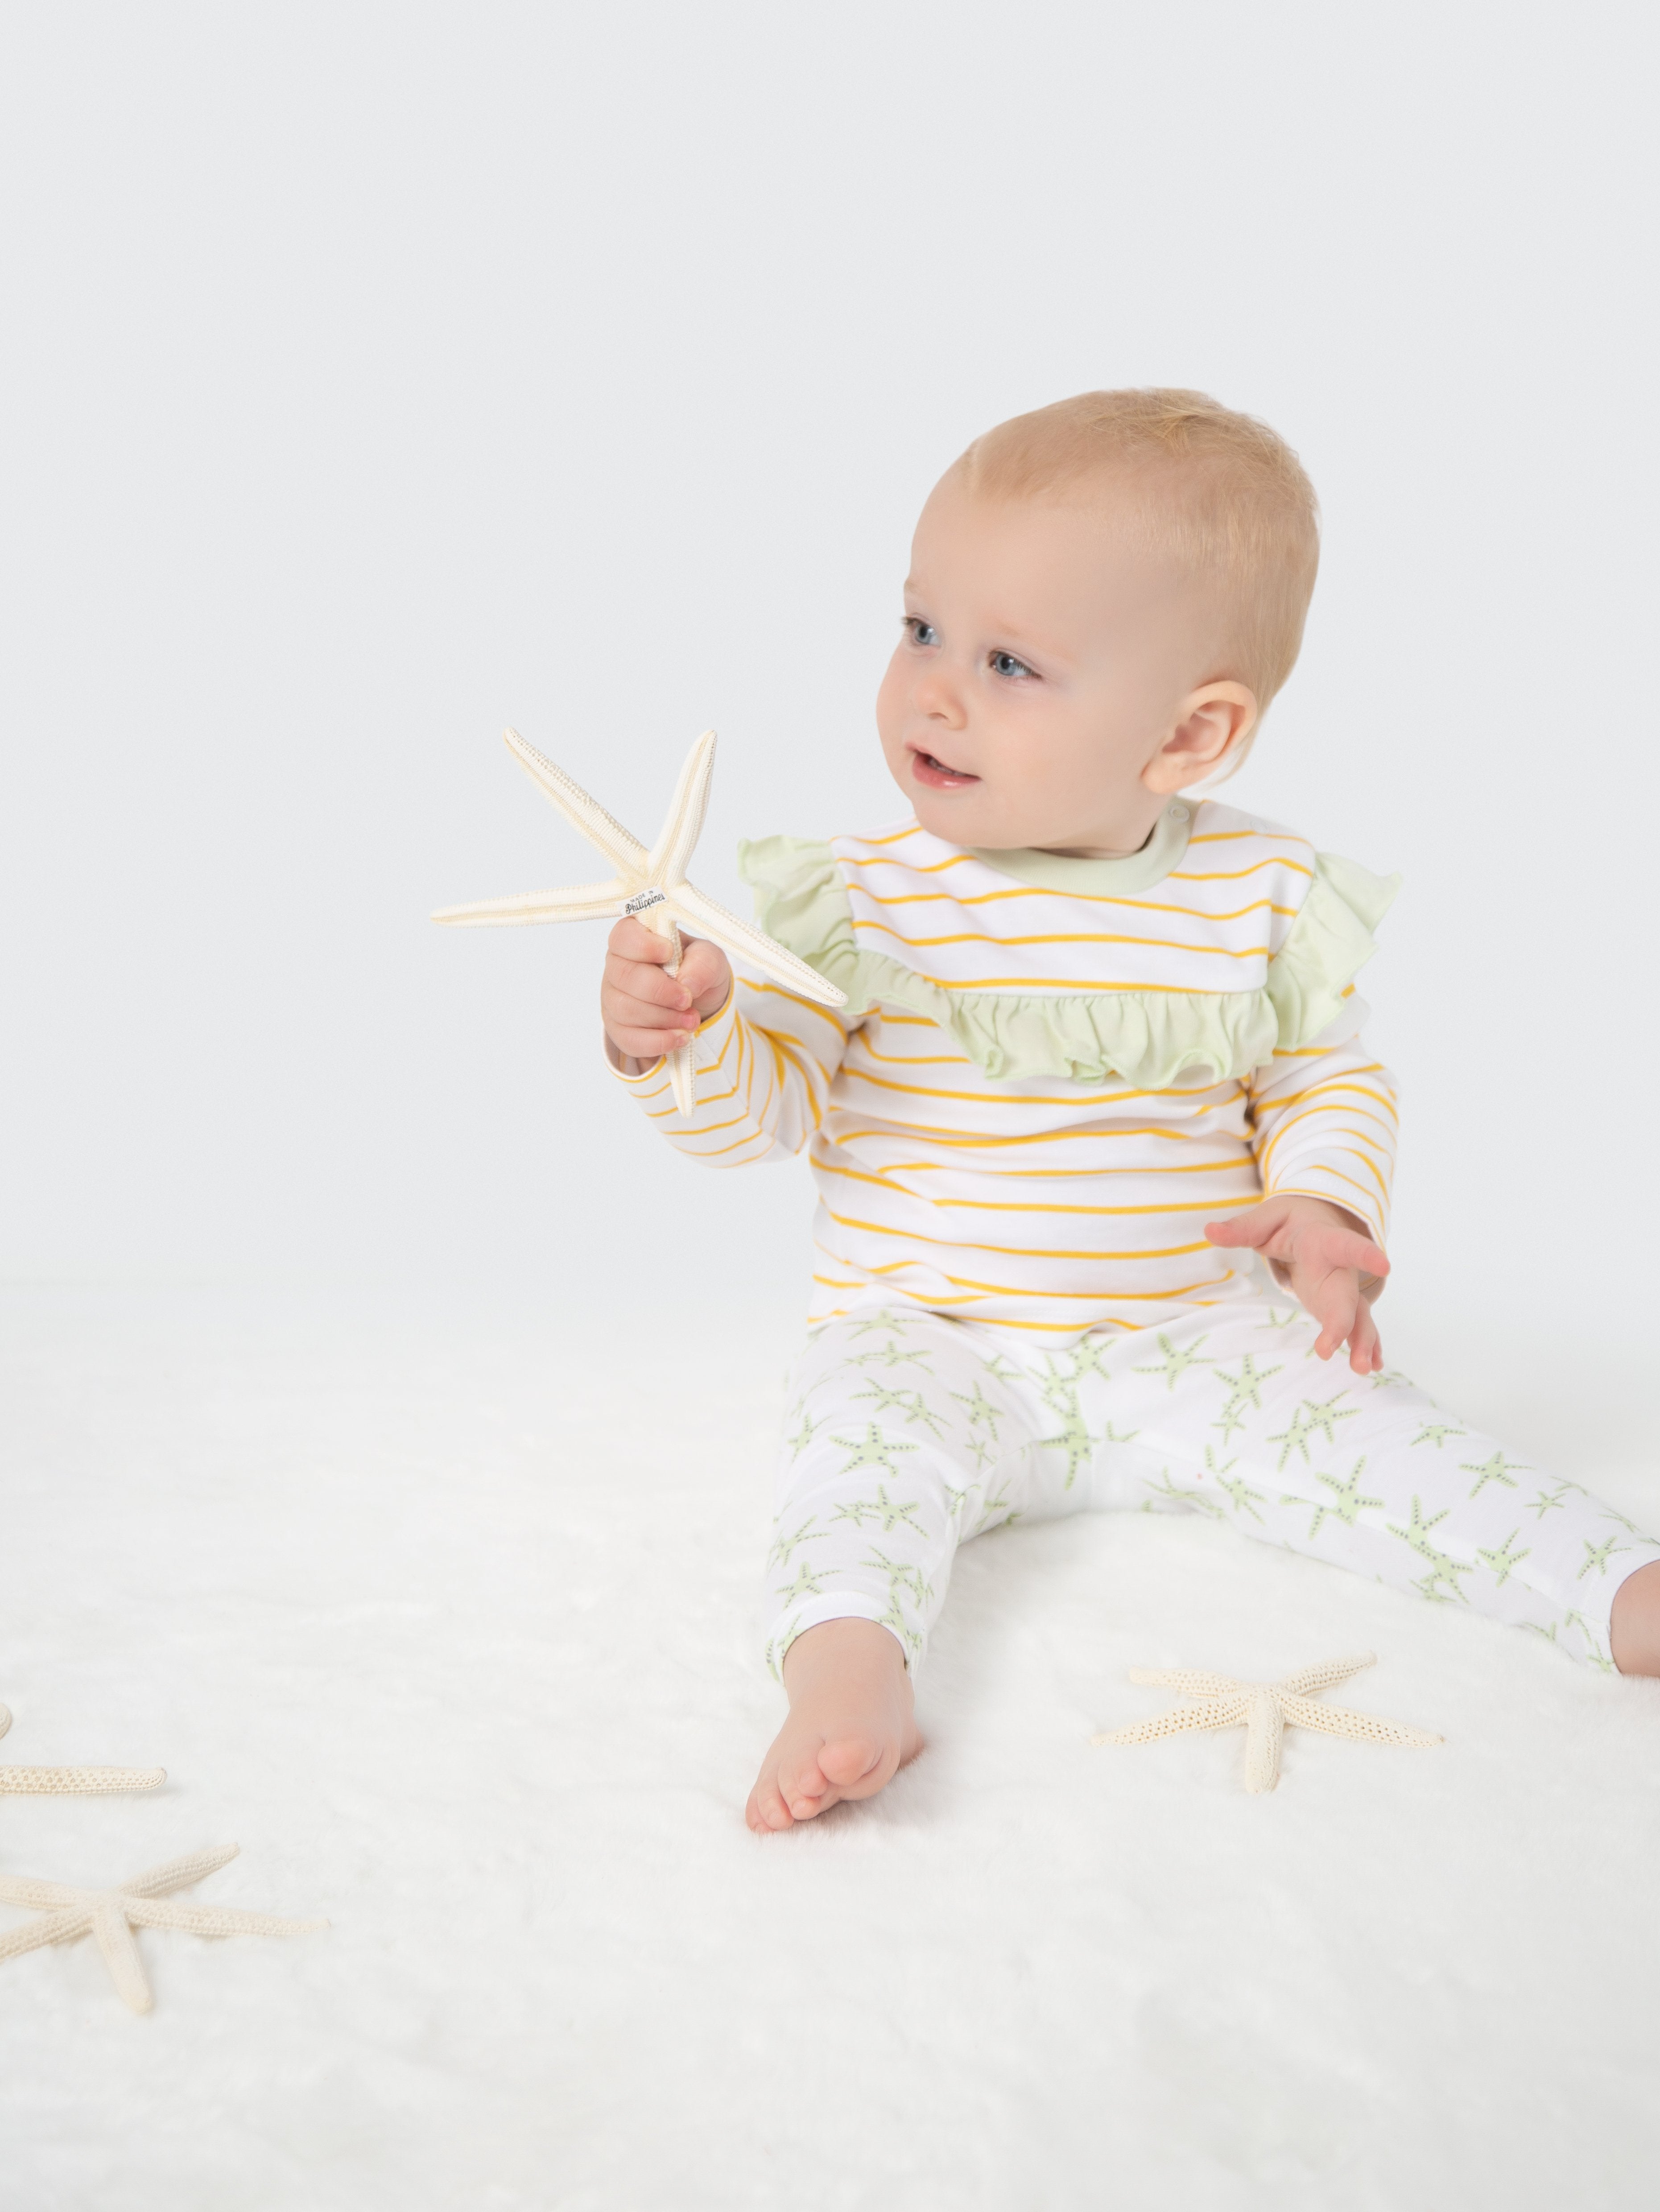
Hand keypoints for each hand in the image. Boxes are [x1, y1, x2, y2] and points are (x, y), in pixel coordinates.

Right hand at [601, 914, 731, 1067]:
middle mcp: (618, 966)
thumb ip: (703, 963)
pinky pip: (628, 1038)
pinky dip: (658, 1041)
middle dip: (660, 991)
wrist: (699, 1005)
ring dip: (664, 1018)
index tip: (669, 953)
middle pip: (623, 976)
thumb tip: (687, 983)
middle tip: (687, 999)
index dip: (643, 945)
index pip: (623, 935)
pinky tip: (680, 1037)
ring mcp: (613, 998)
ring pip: (625, 1010)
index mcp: (635, 939)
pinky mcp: (618, 1028)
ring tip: (691, 1019)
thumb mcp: (711, 960)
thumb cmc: (697, 972)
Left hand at [1204, 1195, 1389, 1372]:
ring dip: (1363, 1343)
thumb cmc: (1290, 1220)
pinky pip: (1357, 1327)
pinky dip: (1365, 1345)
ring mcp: (1343, 1289)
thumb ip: (1241, 1228)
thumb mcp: (1265, 1218)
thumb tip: (1209, 1231)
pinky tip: (1372, 1366)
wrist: (1316, 1221)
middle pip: (1348, 1296)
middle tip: (1348, 1353)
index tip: (1384, 1266)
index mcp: (1322, 1241)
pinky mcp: (1341, 1306)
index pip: (1345, 1245)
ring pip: (1358, 1317)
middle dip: (1350, 1325)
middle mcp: (1340, 1268)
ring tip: (1364, 1370)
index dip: (1365, 1255)